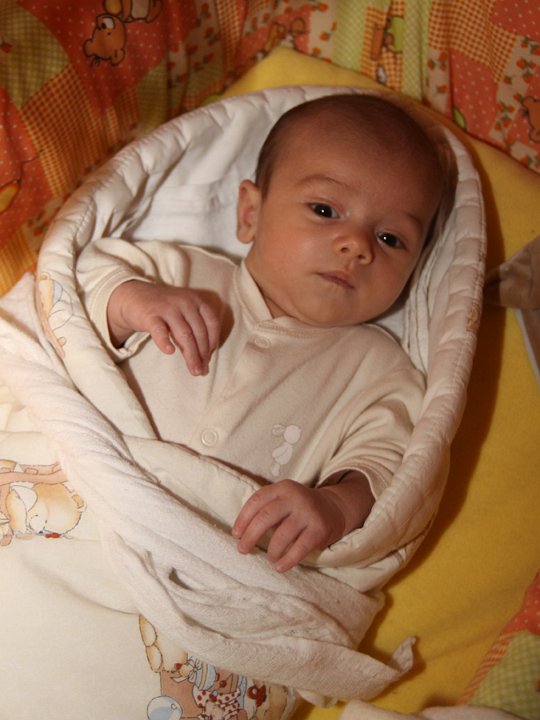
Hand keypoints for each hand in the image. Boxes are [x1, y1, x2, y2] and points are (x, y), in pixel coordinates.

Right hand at [107, 280, 220, 375]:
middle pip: (199, 331)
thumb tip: (205, 360)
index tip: (208, 358)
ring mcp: (167, 308)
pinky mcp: (150, 315)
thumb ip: (195, 330)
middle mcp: (184, 302)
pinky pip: (159, 330)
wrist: (133, 296)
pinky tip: (169, 352)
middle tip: (201, 371)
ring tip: (193, 370)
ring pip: (184, 334)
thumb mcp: (184, 313)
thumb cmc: (164, 310)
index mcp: (196, 301)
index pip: (212, 323)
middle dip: (202, 354)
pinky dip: (165, 341)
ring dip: (191, 355)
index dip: (213, 342)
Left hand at [232, 478, 356, 572]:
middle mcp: (295, 497)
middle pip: (266, 517)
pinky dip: (287, 560)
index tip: (236, 534)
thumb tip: (241, 535)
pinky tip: (280, 567)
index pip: (256, 501)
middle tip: (243, 550)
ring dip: (271, 551)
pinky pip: (299, 548)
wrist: (334, 509)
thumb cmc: (299, 509)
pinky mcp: (320, 529)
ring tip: (270, 558)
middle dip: (250, 536)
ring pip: (281, 535)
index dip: (243, 519)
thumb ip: (266, 511)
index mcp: (283, 488)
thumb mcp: (284, 500)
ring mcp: (308, 512)